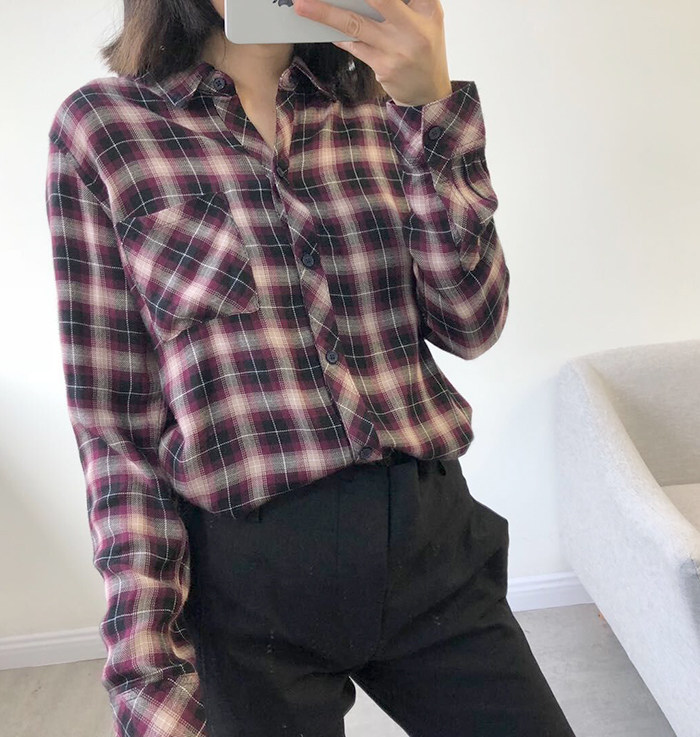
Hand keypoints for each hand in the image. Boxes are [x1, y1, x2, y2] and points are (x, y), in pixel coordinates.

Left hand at [293, 0, 452, 105]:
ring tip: (303, 6)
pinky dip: (340, 37)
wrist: (429, 93)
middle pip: (376, 0)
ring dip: (326, 14)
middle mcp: (413, 28)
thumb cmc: (425, 49)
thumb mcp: (428, 17)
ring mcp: (397, 50)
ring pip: (355, 25)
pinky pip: (355, 47)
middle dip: (340, 0)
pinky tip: (327, 30)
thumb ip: (405, 2)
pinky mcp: (383, 67)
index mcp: (427, 9)